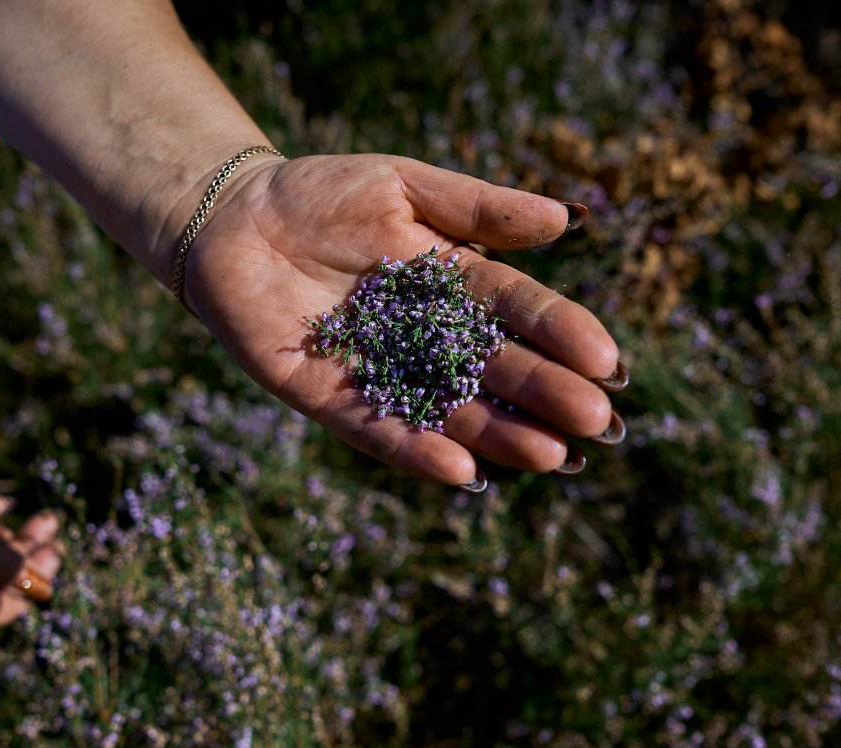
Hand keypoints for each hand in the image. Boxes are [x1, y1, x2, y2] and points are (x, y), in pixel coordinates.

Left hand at [182, 153, 626, 486]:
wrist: (232, 217)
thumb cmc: (320, 194)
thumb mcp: (403, 185)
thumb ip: (478, 208)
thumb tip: (567, 219)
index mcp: (453, 282)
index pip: (520, 310)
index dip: (562, 335)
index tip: (608, 362)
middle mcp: (426, 335)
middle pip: (495, 368)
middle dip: (545, 395)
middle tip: (597, 424)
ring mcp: (380, 369)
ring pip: (448, 407)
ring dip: (498, 433)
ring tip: (549, 456)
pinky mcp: (327, 395)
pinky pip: (376, 427)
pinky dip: (415, 448)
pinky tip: (460, 468)